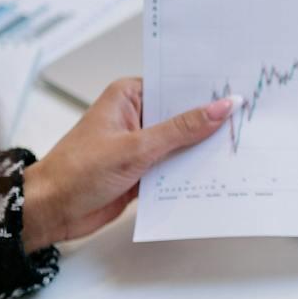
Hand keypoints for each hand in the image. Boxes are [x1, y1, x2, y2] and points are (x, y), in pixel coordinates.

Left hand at [22, 79, 233, 249]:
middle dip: (210, 124)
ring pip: (182, 145)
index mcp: (128, 97)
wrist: (51, 210)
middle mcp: (136, 118)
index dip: (206, 91)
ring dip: (202, 152)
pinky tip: (214, 176)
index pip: (175, 87)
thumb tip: (218, 109)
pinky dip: (190, 174)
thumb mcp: (136, 147)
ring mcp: (140, 146)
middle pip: (183, 117)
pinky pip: (175, 169)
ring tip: (238, 151)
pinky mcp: (143, 172)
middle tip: (246, 124)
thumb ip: (181, 130)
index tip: (238, 94)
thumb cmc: (76, 171)